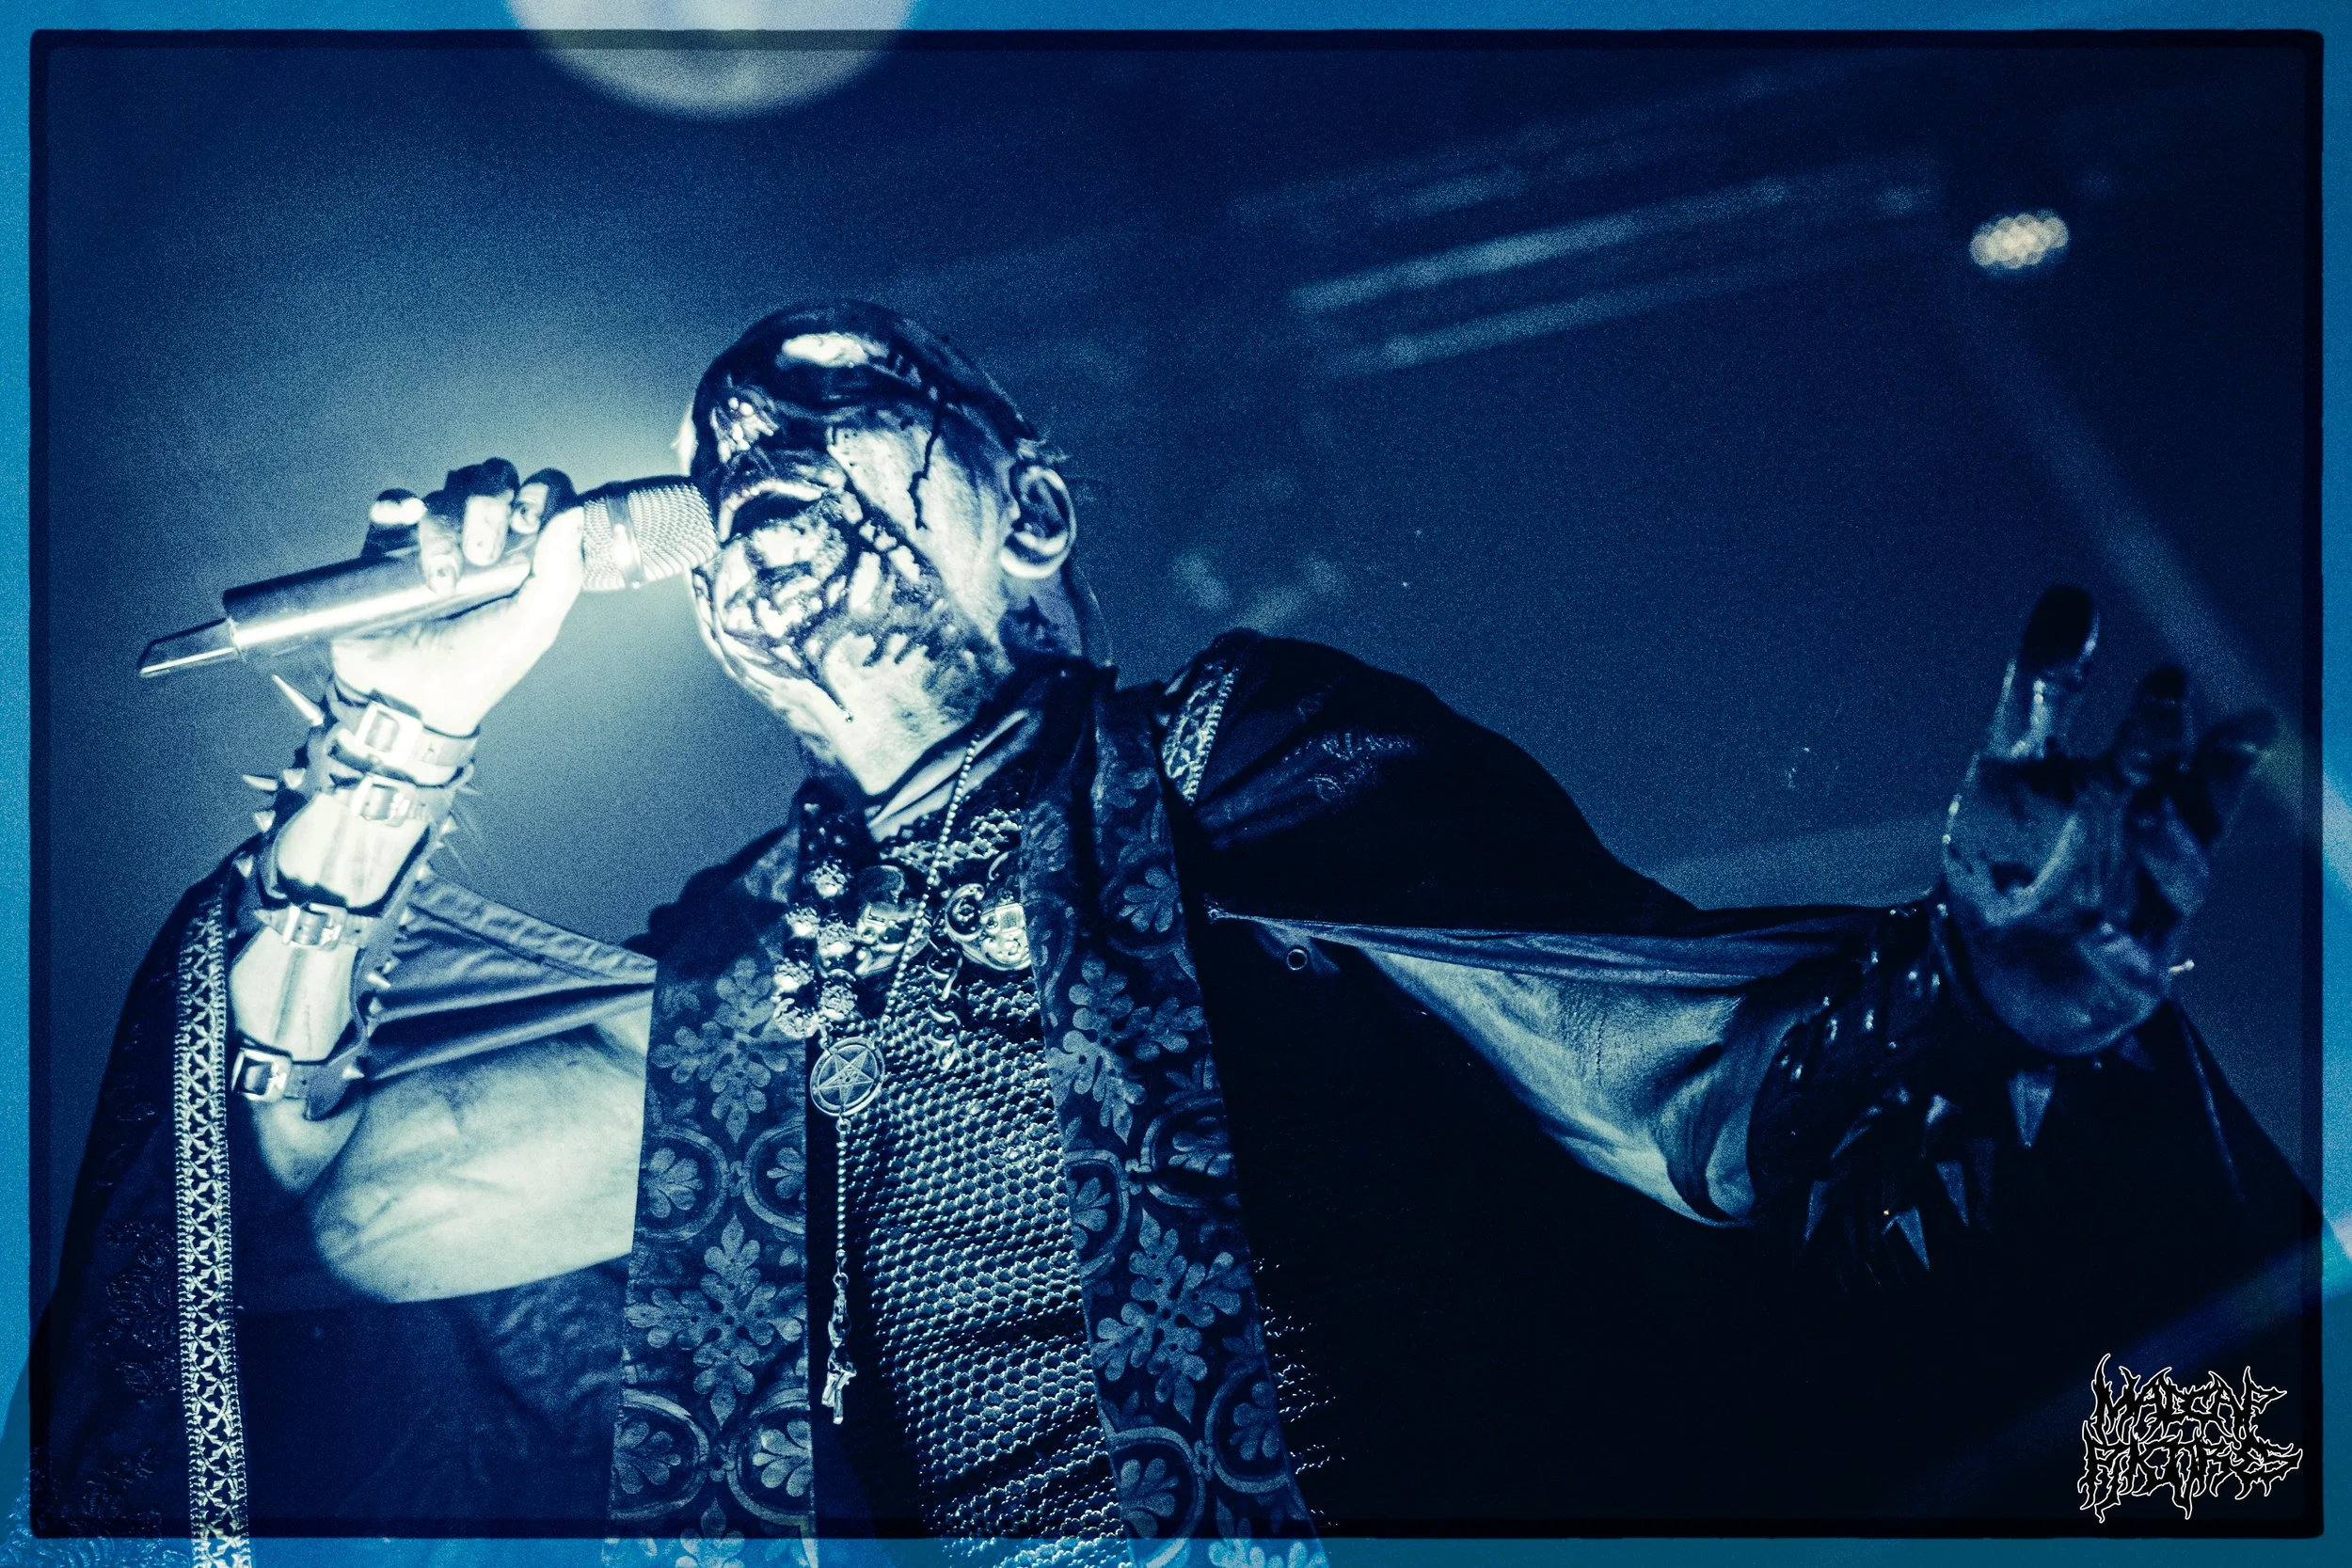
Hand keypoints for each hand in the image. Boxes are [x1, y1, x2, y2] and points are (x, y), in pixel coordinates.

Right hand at [330, 458, 584, 736]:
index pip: (541, 494)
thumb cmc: (479, 668)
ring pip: (444, 496)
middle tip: (481, 557)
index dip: (538, 494)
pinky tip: (401, 519)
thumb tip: (574, 511)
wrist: (412, 700)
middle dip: (488, 511)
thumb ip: (561, 573)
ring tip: (440, 582)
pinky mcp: (387, 549)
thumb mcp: (532, 627)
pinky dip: (397, 506)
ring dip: (444, 531)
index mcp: (526, 554)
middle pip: (491, 482)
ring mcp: (434, 541)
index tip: (528, 523)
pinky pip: (393, 506)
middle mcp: (482, 540)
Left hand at [1941, 586, 2274, 1056]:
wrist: (1988, 964)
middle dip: (2183, 760)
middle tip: (2166, 703)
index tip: (2166, 675)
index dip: (2170, 719)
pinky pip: (2130, 966)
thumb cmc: (2016, 852)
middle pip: (2186, 806)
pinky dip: (2123, 947)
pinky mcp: (2122, 980)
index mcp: (2135, 796)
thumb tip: (2072, 595)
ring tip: (2145, 799)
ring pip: (2178, 884)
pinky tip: (2102, 930)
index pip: (2166, 752)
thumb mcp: (2014, 764)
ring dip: (2168, 843)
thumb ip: (2045, 690)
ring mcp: (2145, 918)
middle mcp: (2153, 855)